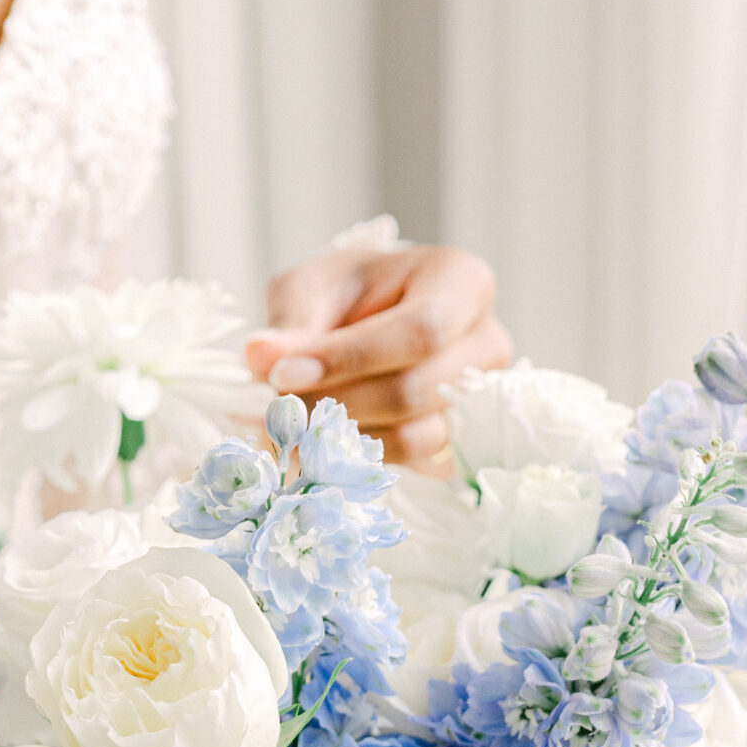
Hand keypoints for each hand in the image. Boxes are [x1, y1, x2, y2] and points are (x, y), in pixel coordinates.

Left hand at [245, 242, 512, 469]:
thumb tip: (261, 356)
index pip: (420, 332)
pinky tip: (320, 445)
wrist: (367, 321)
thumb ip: (292, 324)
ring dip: (344, 439)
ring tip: (291, 431)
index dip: (350, 360)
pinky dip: (359, 459)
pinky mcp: (459, 441)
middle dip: (338, 404)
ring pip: (416, 435)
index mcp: (460, 282)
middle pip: (415, 390)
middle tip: (277, 409)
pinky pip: (413, 463)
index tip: (282, 374)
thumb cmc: (348, 294)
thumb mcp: (311, 289)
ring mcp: (478, 399)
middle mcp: (486, 341)